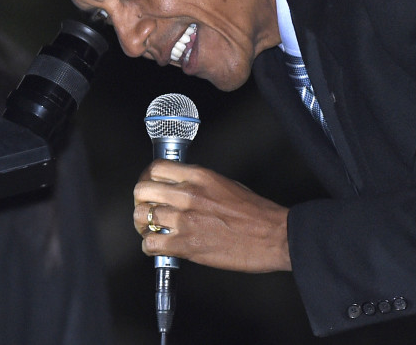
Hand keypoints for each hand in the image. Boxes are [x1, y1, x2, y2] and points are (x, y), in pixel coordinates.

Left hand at [133, 159, 290, 272]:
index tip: (150, 188)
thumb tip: (178, 188)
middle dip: (141, 201)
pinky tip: (160, 247)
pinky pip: (151, 243)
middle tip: (147, 210)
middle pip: (142, 190)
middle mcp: (187, 194)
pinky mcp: (186, 244)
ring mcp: (185, 219)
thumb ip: (198, 183)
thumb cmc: (255, 213)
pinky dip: (150, 247)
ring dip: (143, 225)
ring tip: (153, 231)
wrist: (275, 236)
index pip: (156, 168)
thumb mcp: (224, 183)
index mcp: (199, 176)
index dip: (148, 179)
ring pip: (141, 216)